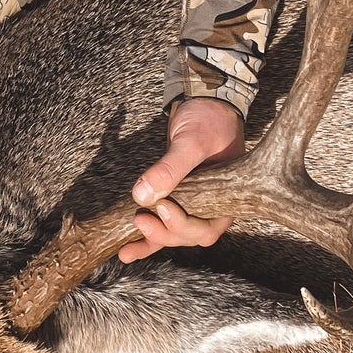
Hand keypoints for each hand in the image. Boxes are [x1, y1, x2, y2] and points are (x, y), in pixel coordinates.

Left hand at [119, 97, 245, 262]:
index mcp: (226, 199)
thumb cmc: (209, 120)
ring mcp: (194, 203)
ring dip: (150, 241)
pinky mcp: (177, 197)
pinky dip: (146, 237)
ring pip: (172, 233)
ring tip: (125, 249)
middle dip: (162, 233)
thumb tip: (143, 195)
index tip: (162, 207)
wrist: (205, 102)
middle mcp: (212, 206)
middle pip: (186, 235)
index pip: (205, 228)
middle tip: (140, 219)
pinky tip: (126, 251)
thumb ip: (170, 168)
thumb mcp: (191, 142)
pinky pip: (162, 222)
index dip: (182, 225)